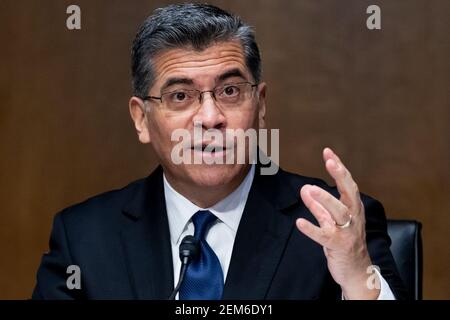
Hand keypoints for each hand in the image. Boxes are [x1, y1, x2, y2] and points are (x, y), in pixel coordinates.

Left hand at [296, 147, 379, 299]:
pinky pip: (324, 236)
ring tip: (309, 189)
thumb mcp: (332, 220)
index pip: (348, 184)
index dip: (339, 168)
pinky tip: (300, 222)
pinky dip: (312, 229)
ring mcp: (347, 232)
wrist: (357, 271)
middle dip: (340, 176)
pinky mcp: (338, 246)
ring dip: (324, 200)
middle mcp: (354, 217)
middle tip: (329, 161)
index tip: (328, 152)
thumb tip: (305, 188)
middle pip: (349, 194)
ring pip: (338, 213)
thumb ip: (319, 205)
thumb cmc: (345, 241)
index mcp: (354, 208)